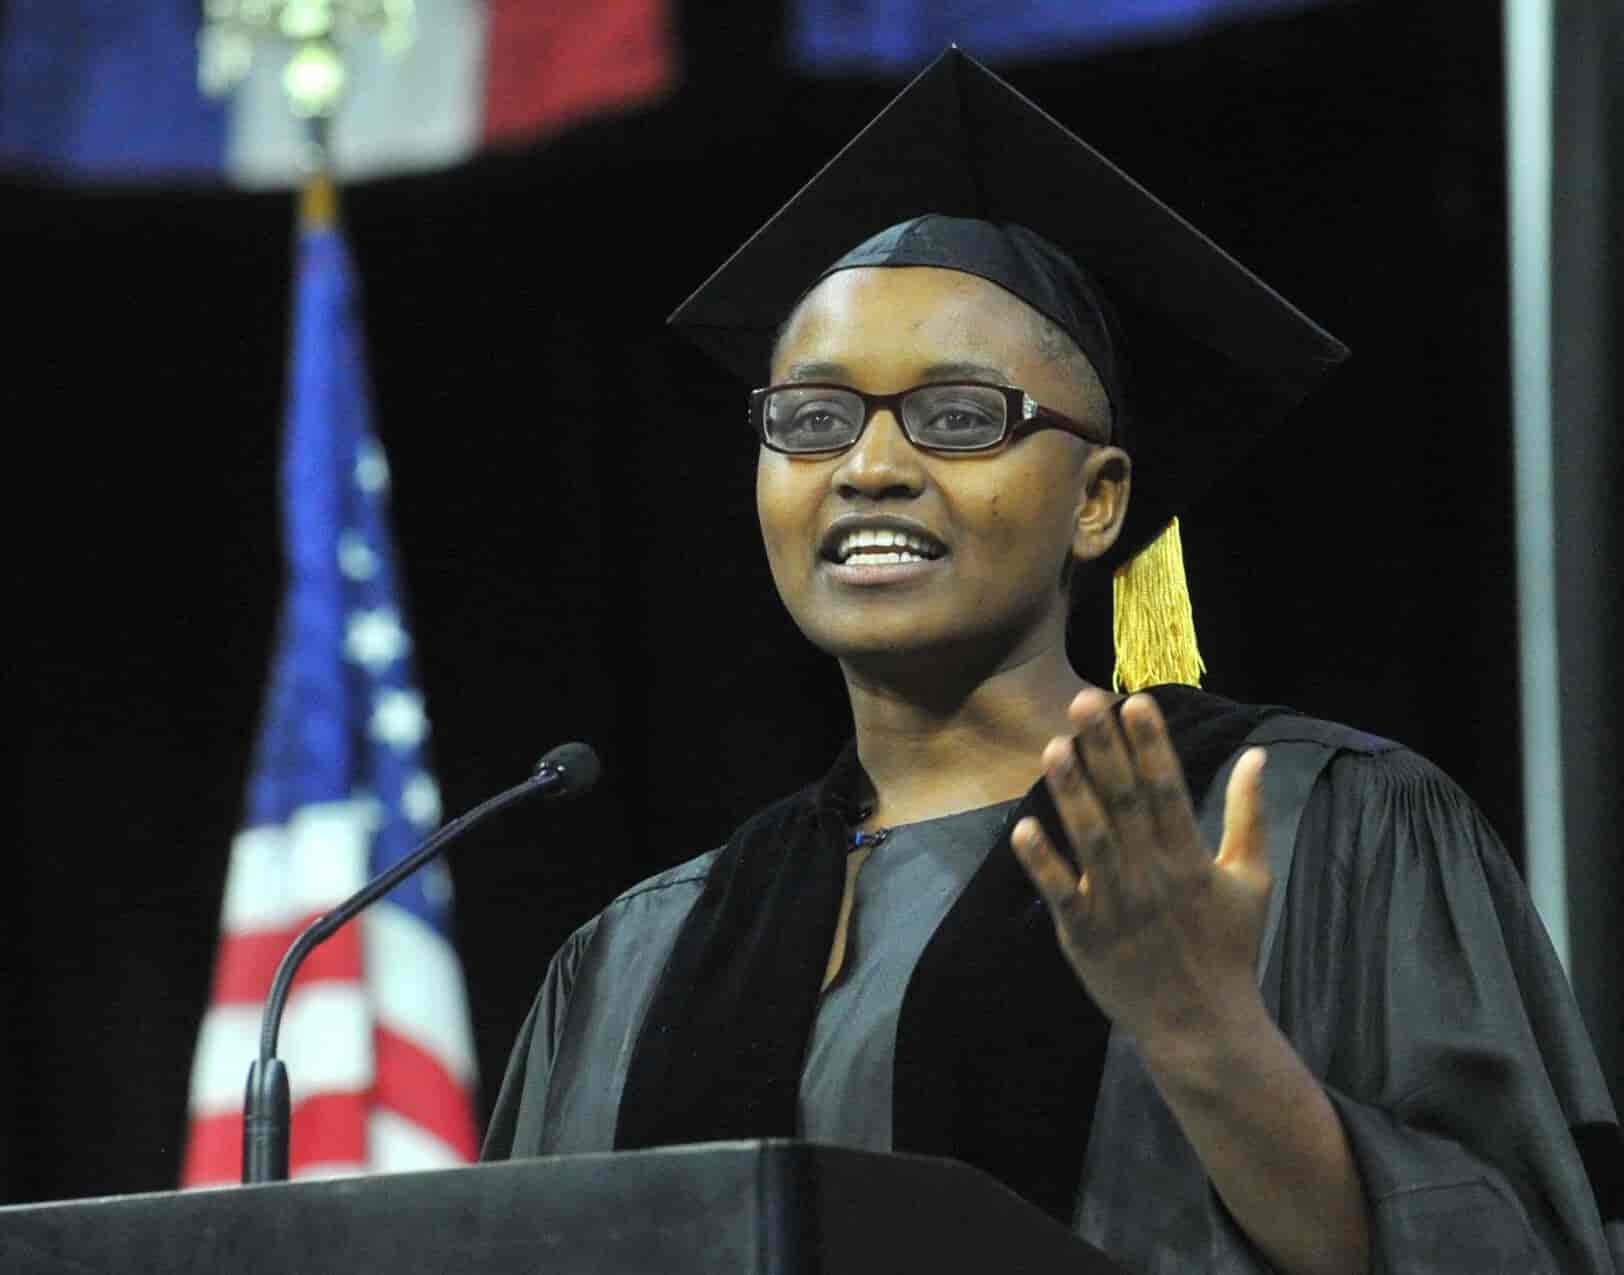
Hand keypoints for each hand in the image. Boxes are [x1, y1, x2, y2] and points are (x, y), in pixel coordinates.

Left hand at [1011, 689, 1272, 1056]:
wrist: (1202, 1027)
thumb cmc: (1226, 947)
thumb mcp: (1251, 879)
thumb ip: (1249, 814)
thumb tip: (1257, 754)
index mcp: (1191, 859)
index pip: (1168, 789)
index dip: (1151, 745)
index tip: (1135, 702)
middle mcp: (1153, 875)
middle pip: (1125, 802)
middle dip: (1105, 751)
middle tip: (1083, 702)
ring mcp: (1117, 906)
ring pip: (1092, 840)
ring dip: (1071, 794)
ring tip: (1052, 748)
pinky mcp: (1085, 936)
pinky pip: (1061, 894)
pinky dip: (1043, 864)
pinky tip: (1022, 828)